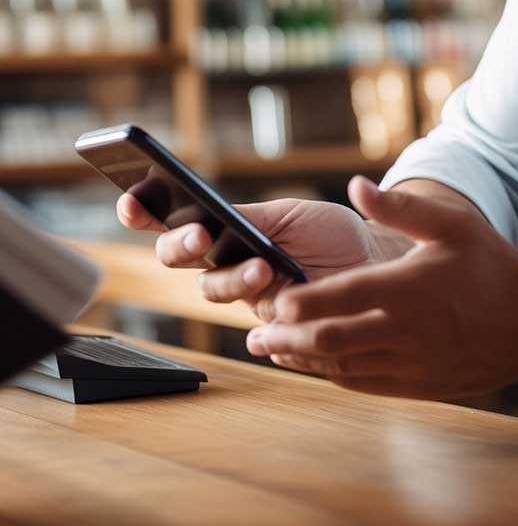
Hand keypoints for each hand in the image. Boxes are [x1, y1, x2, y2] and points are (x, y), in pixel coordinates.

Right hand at [116, 193, 407, 321]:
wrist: (374, 264)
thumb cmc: (332, 234)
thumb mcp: (291, 216)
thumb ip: (250, 219)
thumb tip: (212, 217)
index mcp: (229, 229)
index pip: (175, 221)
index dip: (145, 213)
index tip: (132, 204)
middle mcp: (229, 263)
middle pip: (182, 259)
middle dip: (181, 246)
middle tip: (200, 235)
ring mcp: (247, 295)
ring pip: (214, 290)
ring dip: (231, 278)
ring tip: (262, 267)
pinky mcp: (272, 325)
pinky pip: (255, 324)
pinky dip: (267, 314)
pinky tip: (282, 306)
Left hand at [246, 176, 517, 398]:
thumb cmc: (492, 267)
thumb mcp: (453, 225)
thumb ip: (401, 206)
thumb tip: (355, 185)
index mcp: (408, 289)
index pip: (341, 297)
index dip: (301, 302)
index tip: (273, 300)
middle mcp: (405, 331)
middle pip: (331, 341)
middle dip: (287, 339)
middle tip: (255, 335)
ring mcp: (412, 364)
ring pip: (342, 368)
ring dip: (304, 359)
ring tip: (276, 349)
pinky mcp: (419, 386)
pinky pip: (365, 385)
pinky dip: (335, 376)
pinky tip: (319, 365)